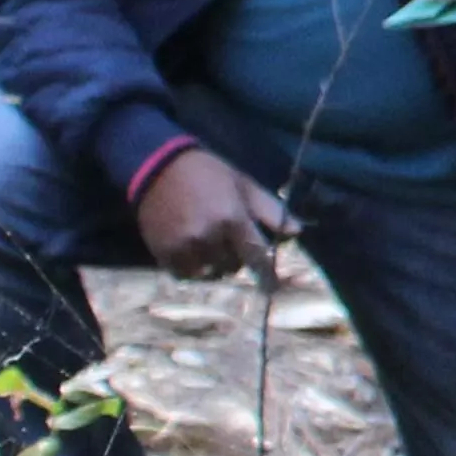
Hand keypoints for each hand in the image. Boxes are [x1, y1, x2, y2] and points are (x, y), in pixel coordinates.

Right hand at [136, 149, 293, 281]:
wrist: (158, 167)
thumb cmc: (209, 174)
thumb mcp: (245, 185)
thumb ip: (271, 211)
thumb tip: (296, 232)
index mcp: (232, 219)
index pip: (256, 256)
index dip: (267, 274)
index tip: (273, 287)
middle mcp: (208, 236)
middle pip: (233, 266)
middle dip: (237, 257)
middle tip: (229, 240)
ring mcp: (184, 247)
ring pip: (210, 273)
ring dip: (215, 265)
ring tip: (211, 246)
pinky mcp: (163, 253)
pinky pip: (185, 275)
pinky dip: (193, 268)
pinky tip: (192, 251)